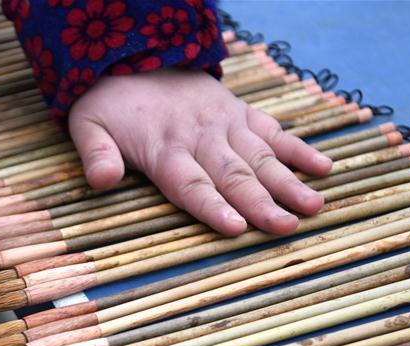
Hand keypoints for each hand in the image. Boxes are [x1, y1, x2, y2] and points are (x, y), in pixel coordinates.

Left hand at [68, 68, 332, 235]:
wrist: (133, 54)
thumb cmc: (109, 103)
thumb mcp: (87, 126)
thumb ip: (96, 155)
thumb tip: (102, 182)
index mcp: (164, 150)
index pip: (190, 185)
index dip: (212, 207)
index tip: (236, 228)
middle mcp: (199, 138)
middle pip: (233, 176)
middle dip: (261, 203)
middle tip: (287, 227)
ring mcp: (224, 124)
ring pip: (259, 157)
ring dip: (287, 182)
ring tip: (314, 206)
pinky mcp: (239, 113)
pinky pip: (272, 130)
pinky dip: (298, 148)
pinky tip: (323, 167)